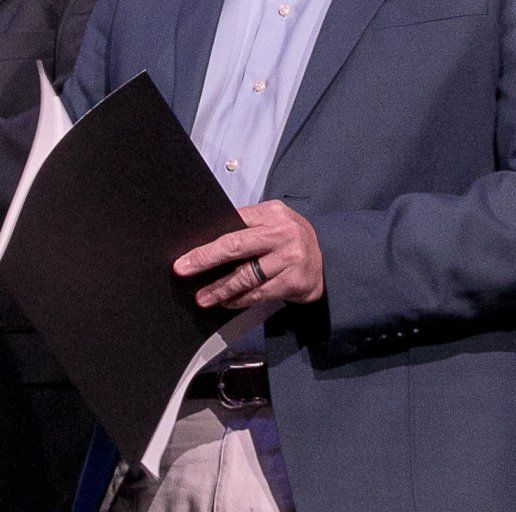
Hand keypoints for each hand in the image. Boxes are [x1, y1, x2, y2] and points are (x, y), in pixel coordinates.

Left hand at [173, 200, 324, 307]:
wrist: (330, 261)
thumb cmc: (292, 240)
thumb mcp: (274, 222)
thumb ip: (248, 226)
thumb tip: (207, 240)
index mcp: (273, 213)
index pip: (233, 225)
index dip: (207, 242)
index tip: (185, 256)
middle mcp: (283, 233)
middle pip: (236, 246)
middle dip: (206, 260)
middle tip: (184, 270)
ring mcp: (290, 258)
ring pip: (246, 276)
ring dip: (220, 289)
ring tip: (203, 297)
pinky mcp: (295, 282)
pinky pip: (260, 293)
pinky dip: (240, 299)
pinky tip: (227, 302)